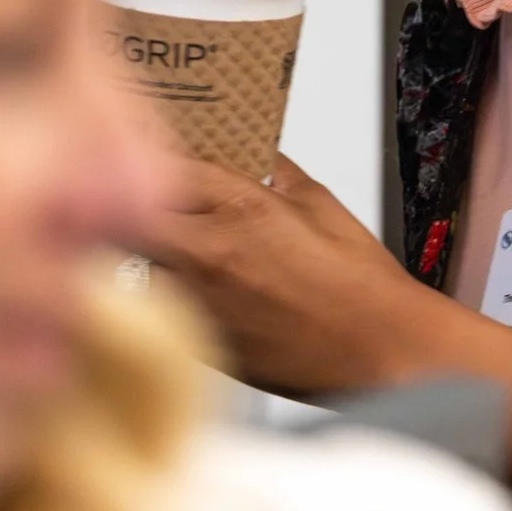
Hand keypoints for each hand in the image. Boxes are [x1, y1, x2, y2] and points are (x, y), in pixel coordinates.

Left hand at [140, 152, 417, 395]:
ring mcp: (198, 301)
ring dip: (155, 256)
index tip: (166, 162)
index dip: (166, 162)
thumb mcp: (323, 206)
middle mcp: (209, 255)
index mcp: (241, 210)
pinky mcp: (198, 342)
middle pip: (138, 218)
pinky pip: (164, 311)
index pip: (174, 167)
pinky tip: (208, 298)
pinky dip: (173, 300)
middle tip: (165, 208)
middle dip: (145, 209)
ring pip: (142, 268)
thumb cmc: (359, 287)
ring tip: (186, 257)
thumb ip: (281, 176)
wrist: (374, 350)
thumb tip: (264, 160)